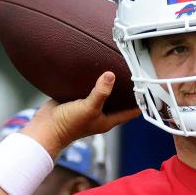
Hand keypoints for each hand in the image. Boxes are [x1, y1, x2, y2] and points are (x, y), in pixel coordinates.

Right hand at [21, 72, 139, 157]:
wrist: (46, 128)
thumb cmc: (68, 125)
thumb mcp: (88, 108)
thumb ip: (101, 93)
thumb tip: (111, 75)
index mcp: (108, 119)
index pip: (132, 111)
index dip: (141, 101)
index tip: (150, 87)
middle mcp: (101, 113)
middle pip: (120, 100)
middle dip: (127, 89)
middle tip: (136, 72)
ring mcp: (89, 106)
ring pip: (104, 92)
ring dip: (110, 83)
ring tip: (118, 67)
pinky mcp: (77, 99)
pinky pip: (88, 88)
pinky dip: (93, 80)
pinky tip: (95, 68)